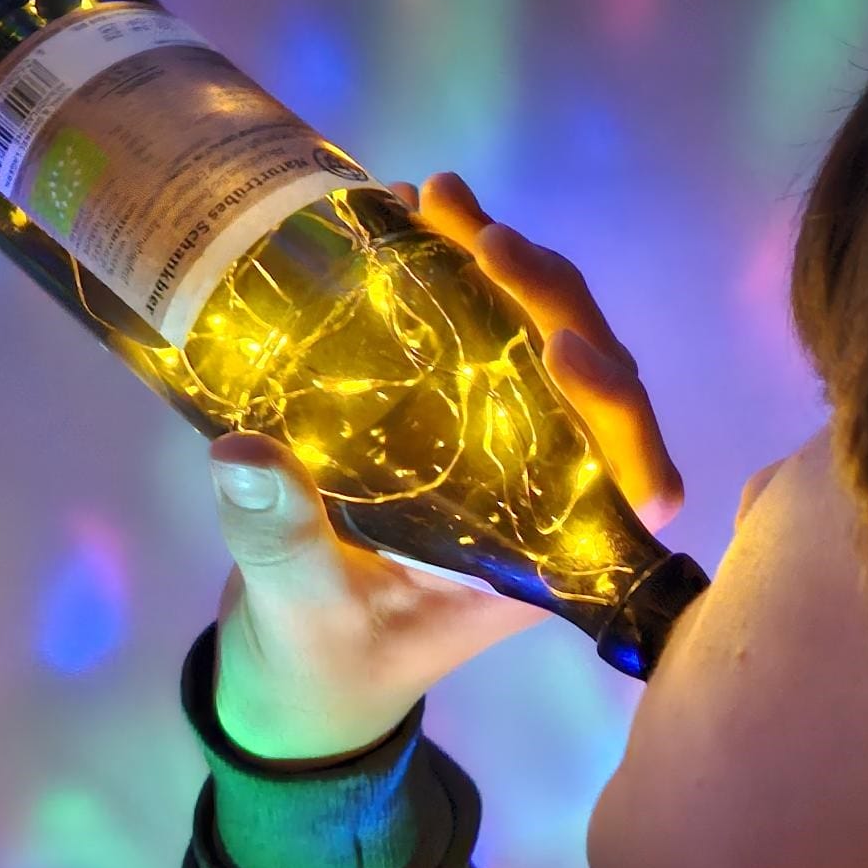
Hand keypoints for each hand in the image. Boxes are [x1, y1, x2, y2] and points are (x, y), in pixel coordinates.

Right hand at [208, 172, 682, 764]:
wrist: (289, 668)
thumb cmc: (324, 664)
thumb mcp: (303, 613)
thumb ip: (281, 543)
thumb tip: (244, 460)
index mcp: (542, 554)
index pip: (623, 477)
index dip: (620, 413)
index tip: (570, 355)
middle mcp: (542, 487)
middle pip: (588, 381)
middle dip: (549, 301)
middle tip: (485, 240)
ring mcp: (500, 438)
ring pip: (538, 337)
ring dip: (504, 265)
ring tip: (440, 199)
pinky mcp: (449, 406)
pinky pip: (475, 326)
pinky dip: (450, 268)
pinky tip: (407, 211)